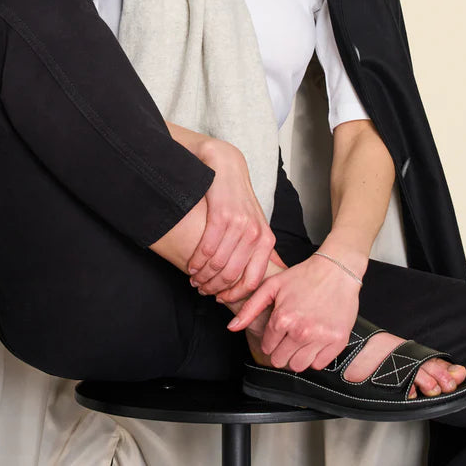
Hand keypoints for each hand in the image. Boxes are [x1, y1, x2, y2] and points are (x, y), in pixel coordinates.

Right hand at [186, 137, 275, 299]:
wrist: (226, 168)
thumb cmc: (239, 199)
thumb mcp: (256, 223)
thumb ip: (261, 248)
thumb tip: (273, 272)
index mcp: (266, 240)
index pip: (253, 280)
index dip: (234, 294)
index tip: (220, 298)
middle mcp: (255, 234)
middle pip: (232, 274)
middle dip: (214, 287)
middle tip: (201, 289)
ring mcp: (239, 225)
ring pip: (217, 263)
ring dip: (202, 275)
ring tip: (194, 278)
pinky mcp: (222, 216)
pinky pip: (207, 248)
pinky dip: (196, 261)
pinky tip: (191, 264)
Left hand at [226, 250, 362, 372]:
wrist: (336, 270)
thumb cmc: (303, 276)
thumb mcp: (272, 286)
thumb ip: (250, 308)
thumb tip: (231, 327)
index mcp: (283, 318)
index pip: (267, 347)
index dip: (270, 339)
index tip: (278, 330)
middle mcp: (301, 331)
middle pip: (281, 361)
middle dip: (281, 350)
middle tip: (289, 335)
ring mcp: (321, 338)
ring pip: (299, 366)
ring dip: (297, 355)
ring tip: (301, 338)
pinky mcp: (337, 341)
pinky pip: (319, 364)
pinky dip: (315, 356)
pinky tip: (315, 340)